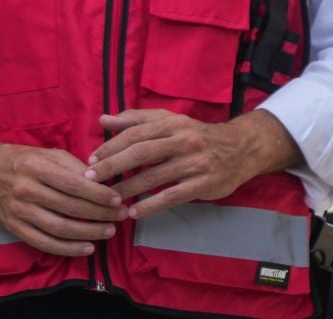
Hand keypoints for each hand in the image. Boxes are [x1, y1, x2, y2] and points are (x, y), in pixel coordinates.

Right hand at [0, 136, 124, 256]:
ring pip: (59, 228)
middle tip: (121, 216)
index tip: (118, 199)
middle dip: (99, 213)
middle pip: (69, 207)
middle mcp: (25, 190)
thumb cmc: (22, 159)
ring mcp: (18, 211)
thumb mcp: (48, 153)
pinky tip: (86, 247)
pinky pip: (43, 243)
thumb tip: (101, 181)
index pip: (73, 184)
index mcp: (36, 167)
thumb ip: (73, 166)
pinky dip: (67, 248)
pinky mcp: (13, 228)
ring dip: (88, 232)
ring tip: (109, 231)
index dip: (98, 194)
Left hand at [86, 109, 297, 218]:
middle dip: (113, 166)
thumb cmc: (198, 135)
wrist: (242, 148)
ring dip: (127, 190)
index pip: (137, 133)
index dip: (112, 146)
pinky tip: (134, 212)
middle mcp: (185, 140)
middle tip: (90, 180)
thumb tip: (103, 120)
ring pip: (154, 177)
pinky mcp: (204, 183)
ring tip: (106, 200)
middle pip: (142, 153)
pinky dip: (151, 205)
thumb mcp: (171, 121)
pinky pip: (172, 196)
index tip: (90, 160)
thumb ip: (137, 120)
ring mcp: (196, 162)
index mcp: (175, 123)